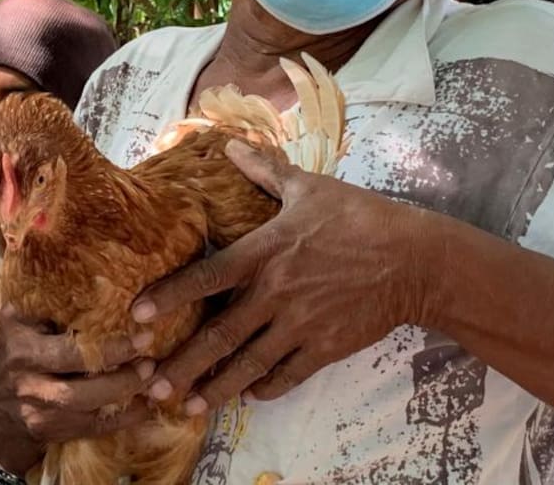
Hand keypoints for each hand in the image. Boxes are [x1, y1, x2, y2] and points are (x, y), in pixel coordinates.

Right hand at [0, 305, 155, 475]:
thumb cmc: (15, 352)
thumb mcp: (19, 322)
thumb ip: (44, 299)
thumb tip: (86, 265)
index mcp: (20, 343)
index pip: (67, 347)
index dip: (107, 345)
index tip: (140, 331)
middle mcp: (24, 377)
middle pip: (77, 382)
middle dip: (120, 373)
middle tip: (151, 359)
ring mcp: (35, 408)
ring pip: (86, 407)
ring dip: (125, 394)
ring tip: (152, 379)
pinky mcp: (48, 430)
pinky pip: (91, 428)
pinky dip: (122, 420)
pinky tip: (145, 406)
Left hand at [132, 139, 427, 415]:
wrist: (415, 259)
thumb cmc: (361, 217)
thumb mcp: (311, 188)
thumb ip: (266, 171)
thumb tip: (232, 145)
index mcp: (266, 252)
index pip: (207, 276)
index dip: (170, 295)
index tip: (138, 315)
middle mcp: (276, 292)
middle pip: (220, 335)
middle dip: (183, 364)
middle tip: (152, 386)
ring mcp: (301, 324)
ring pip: (249, 364)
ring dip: (216, 388)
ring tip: (189, 408)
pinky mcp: (326, 347)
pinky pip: (287, 375)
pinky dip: (265, 388)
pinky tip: (248, 395)